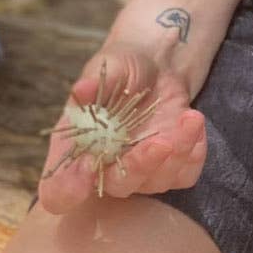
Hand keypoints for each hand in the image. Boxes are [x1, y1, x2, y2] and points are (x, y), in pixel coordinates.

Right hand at [38, 42, 206, 214]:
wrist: (157, 63)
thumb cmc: (122, 66)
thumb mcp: (108, 65)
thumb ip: (95, 81)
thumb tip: (81, 91)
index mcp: (75, 147)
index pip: (58, 189)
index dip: (67, 189)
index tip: (84, 171)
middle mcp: (105, 166)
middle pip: (117, 187)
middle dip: (139, 167)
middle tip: (160, 143)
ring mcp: (141, 170)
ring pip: (157, 181)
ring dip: (176, 154)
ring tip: (190, 117)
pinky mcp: (171, 166)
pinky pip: (185, 175)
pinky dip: (194, 155)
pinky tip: (194, 124)